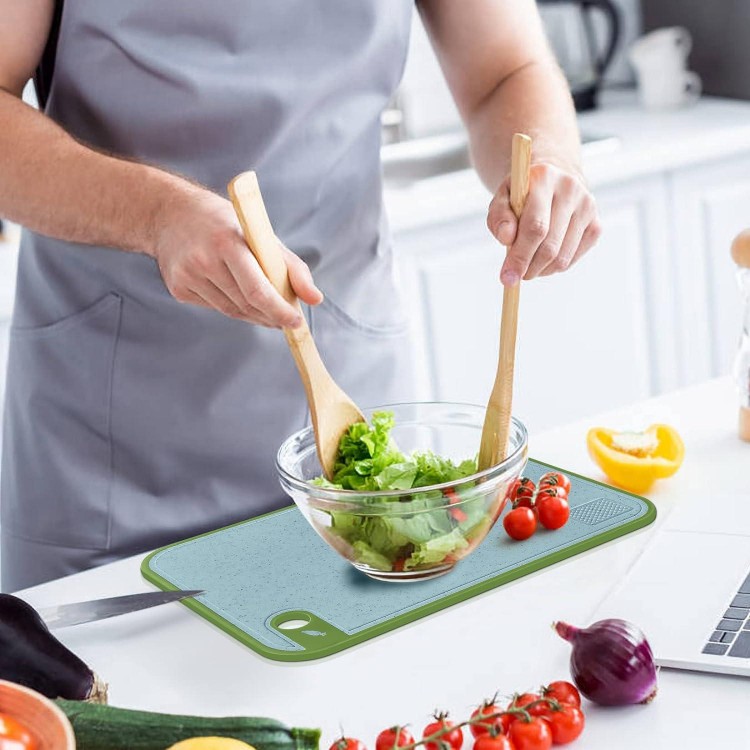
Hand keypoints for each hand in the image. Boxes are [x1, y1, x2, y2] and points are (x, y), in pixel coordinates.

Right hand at [150, 187, 322, 326]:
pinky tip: (239, 296)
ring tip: (268, 310)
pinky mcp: (178, 288)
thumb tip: (315, 299)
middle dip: (271, 316)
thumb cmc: (222, 221)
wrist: (168, 213)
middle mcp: (204, 260)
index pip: (257, 290)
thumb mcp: (259, 233)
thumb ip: (291, 267)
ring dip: (255, 315)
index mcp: (227, 242)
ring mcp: (188, 276)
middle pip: (246, 304)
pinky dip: (233, 307)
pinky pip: (215, 307)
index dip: (279, 310)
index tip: (296, 321)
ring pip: (231, 311)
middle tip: (287, 319)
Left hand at [487, 163, 600, 284]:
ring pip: (562, 257)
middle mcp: (570, 189)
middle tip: (516, 276)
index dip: (520, 256)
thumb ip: (499, 217)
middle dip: (528, 268)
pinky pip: (573, 259)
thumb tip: (506, 239)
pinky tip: (543, 259)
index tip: (507, 277)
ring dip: (541, 270)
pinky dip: (554, 267)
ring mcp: (587, 207)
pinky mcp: (596, 224)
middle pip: (550, 245)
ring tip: (527, 265)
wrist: (551, 180)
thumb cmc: (521, 195)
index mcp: (544, 178)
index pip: (535, 226)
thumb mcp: (502, 199)